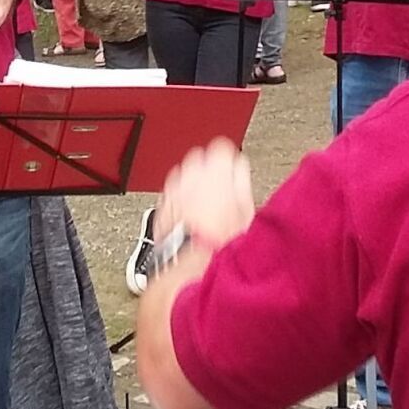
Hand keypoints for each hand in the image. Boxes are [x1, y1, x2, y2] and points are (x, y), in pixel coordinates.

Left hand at [155, 139, 255, 255]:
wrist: (192, 261)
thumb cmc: (219, 240)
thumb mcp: (246, 209)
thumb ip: (241, 179)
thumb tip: (239, 169)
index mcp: (215, 170)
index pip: (222, 147)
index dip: (228, 158)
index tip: (231, 166)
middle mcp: (191, 174)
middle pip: (199, 158)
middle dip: (208, 170)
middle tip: (219, 188)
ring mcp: (173, 187)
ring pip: (184, 175)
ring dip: (193, 184)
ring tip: (205, 206)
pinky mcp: (162, 202)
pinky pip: (173, 192)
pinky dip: (181, 199)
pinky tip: (192, 216)